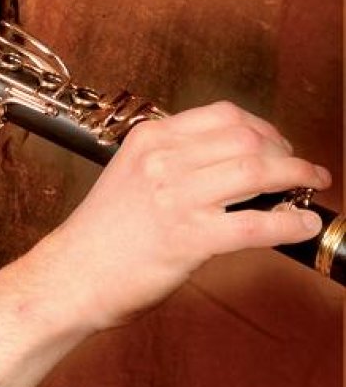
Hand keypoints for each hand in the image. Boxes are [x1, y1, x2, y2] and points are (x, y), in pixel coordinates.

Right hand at [0, 101, 330, 386]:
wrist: (74, 271)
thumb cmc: (103, 230)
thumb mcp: (129, 172)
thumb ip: (170, 159)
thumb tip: (226, 159)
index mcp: (149, 139)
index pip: (222, 115)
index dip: (263, 127)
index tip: (276, 143)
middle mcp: (163, 159)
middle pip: (246, 138)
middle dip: (285, 151)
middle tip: (299, 168)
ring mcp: (176, 197)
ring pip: (256, 171)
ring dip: (296, 177)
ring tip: (310, 187)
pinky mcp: (188, 238)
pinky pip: (255, 225)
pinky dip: (289, 223)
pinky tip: (302, 225)